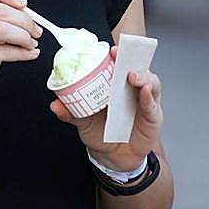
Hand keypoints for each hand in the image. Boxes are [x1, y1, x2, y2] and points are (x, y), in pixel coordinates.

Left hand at [50, 46, 162, 173]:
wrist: (112, 158)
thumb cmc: (101, 133)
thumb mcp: (83, 122)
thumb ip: (71, 113)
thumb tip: (55, 104)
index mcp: (115, 85)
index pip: (118, 64)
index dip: (116, 54)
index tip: (111, 50)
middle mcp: (132, 89)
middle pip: (136, 67)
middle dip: (130, 58)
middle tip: (120, 56)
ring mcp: (145, 101)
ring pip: (150, 81)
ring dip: (143, 75)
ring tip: (132, 76)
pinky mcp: (153, 117)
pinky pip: (152, 104)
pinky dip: (149, 97)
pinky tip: (144, 92)